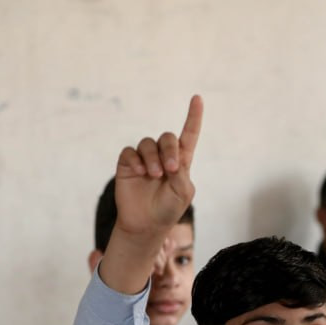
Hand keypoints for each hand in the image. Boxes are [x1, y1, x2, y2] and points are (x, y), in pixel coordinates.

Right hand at [101, 96, 202, 292]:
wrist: (146, 225)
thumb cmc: (168, 209)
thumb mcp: (183, 192)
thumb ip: (181, 172)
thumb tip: (171, 157)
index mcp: (181, 162)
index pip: (188, 135)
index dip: (193, 117)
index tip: (197, 99)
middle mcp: (163, 157)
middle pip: (167, 137)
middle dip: (169, 150)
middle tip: (170, 170)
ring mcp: (144, 159)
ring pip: (148, 143)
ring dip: (153, 157)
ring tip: (153, 175)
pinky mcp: (127, 164)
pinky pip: (130, 152)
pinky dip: (136, 160)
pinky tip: (140, 173)